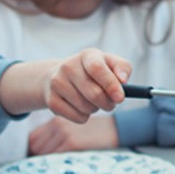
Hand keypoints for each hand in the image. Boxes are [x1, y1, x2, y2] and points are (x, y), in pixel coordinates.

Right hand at [0, 48, 131, 122]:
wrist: (59, 76)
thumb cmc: (94, 71)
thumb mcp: (110, 63)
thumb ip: (122, 68)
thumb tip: (123, 80)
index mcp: (87, 55)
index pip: (97, 68)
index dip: (110, 84)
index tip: (120, 98)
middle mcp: (68, 66)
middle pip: (94, 93)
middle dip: (108, 103)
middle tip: (112, 102)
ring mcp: (57, 83)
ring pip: (87, 108)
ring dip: (96, 108)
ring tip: (93, 101)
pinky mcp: (51, 101)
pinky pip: (78, 117)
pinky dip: (85, 116)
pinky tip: (81, 106)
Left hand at [27, 115, 119, 155]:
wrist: (117, 128)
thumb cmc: (97, 131)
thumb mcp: (74, 127)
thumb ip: (56, 135)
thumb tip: (40, 151)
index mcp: (57, 119)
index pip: (33, 137)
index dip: (36, 149)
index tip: (41, 156)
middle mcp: (58, 124)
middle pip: (35, 146)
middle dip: (39, 155)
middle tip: (49, 162)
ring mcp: (65, 133)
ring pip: (43, 152)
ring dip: (48, 160)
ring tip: (59, 162)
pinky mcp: (73, 142)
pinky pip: (55, 156)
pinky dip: (57, 162)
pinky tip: (67, 160)